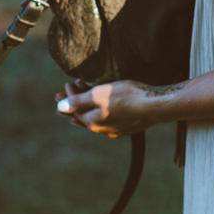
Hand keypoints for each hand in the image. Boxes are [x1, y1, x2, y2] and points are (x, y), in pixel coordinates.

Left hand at [54, 79, 174, 137]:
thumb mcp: (99, 94)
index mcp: (93, 122)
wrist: (154, 105)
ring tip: (82, 104)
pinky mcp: (128, 126)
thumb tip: (59, 108)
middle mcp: (103, 130)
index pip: (74, 110)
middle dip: (75, 105)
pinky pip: (109, 121)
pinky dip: (101, 113)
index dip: (69, 96)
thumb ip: (78, 101)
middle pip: (83, 117)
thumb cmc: (126, 97)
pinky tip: (104, 113)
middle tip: (66, 96)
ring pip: (96, 120)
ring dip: (88, 109)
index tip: (68, 83)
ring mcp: (116, 130)